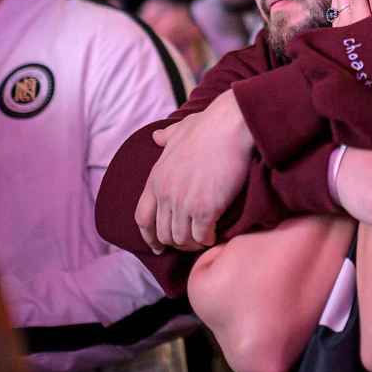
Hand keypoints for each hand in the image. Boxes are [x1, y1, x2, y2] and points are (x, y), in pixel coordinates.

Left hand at [135, 90, 253, 252]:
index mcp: (156, 178)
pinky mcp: (206, 209)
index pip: (142, 217)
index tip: (158, 245)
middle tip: (190, 242)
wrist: (230, 125)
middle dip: (175, 242)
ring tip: (205, 239)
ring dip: (193, 243)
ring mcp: (184, 203)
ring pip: (182, 239)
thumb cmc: (209, 125)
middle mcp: (165, 194)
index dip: (148, 236)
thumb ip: (166, 137)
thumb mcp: (180, 129)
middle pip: (163, 233)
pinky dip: (208, 239)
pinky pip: (202, 236)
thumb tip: (156, 136)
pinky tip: (216, 234)